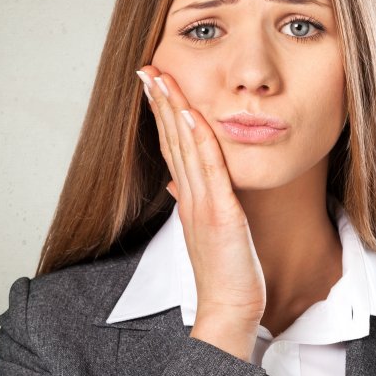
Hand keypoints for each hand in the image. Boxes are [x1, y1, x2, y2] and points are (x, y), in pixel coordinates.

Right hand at [136, 65, 265, 358]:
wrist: (229, 307)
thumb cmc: (224, 271)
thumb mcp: (206, 231)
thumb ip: (193, 202)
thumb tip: (178, 184)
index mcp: (186, 197)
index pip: (170, 146)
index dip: (160, 113)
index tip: (153, 84)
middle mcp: (188, 195)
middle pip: (170, 139)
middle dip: (158, 100)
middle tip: (147, 68)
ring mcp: (200, 203)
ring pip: (183, 146)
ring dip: (172, 108)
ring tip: (160, 77)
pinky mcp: (218, 214)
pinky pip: (208, 169)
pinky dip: (198, 138)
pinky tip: (192, 112)